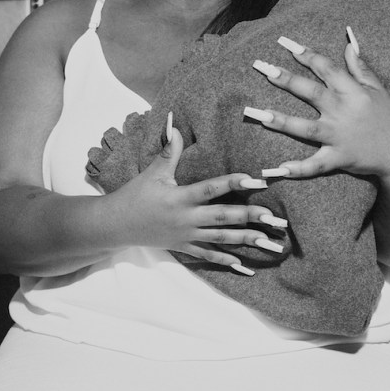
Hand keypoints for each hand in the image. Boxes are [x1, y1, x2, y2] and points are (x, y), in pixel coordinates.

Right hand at [103, 116, 291, 275]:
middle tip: (273, 217)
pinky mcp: (183, 247)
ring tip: (268, 242)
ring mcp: (186, 235)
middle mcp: (186, 218)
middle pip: (222, 217)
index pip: (211, 189)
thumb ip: (168, 151)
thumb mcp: (152, 173)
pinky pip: (207, 255)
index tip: (255, 180)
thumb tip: (175, 125)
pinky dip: (225, 260)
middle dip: (249, 217)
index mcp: (179, 198)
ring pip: (220, 239)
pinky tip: (244, 265)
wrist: (116, 225)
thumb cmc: (134, 196)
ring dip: (246, 240)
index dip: (233, 183)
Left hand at [242, 30, 389, 183]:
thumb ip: (360, 67)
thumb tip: (348, 43)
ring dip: (280, 121)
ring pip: (305, 128)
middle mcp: (342, 111)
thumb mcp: (378, 88)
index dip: (305, 54)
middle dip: (285, 79)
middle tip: (262, 68)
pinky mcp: (339, 158)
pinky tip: (277, 169)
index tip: (284, 43)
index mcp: (352, 91)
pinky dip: (298, 168)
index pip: (325, 67)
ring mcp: (339, 135)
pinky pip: (316, 164)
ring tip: (256, 114)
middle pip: (310, 92)